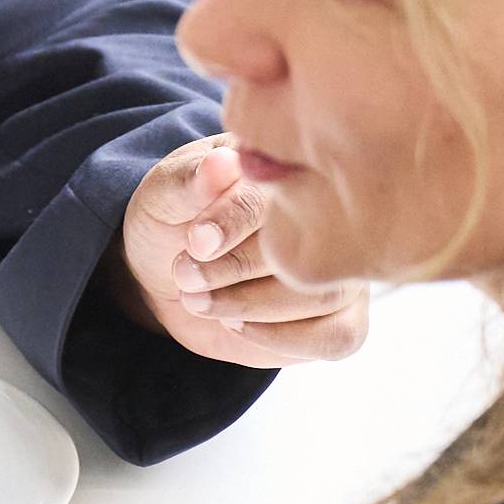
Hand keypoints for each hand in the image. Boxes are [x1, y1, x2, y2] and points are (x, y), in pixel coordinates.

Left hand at [117, 134, 364, 366]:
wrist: (168, 275)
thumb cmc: (172, 223)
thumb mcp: (164, 196)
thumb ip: (190, 183)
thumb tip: (222, 165)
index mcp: (292, 171)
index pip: (281, 194)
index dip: (236, 220)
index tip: (195, 241)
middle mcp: (331, 219)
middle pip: (309, 249)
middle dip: (235, 268)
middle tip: (184, 274)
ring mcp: (340, 269)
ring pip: (323, 295)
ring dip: (250, 305)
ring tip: (197, 299)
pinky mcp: (338, 317)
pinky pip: (339, 337)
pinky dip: (282, 338)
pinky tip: (237, 325)